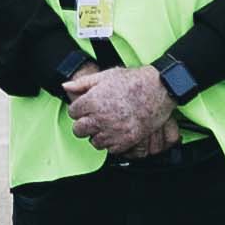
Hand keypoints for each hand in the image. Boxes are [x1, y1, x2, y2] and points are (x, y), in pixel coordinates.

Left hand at [60, 65, 179, 158]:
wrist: (158, 89)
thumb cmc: (133, 81)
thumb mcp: (106, 76)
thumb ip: (83, 83)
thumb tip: (66, 86)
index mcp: (92, 101)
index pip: (72, 113)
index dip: (78, 109)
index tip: (86, 107)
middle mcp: (100, 118)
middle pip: (78, 130)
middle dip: (83, 124)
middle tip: (92, 118)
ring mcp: (113, 131)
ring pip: (93, 141)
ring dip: (97, 134)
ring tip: (105, 125)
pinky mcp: (126, 140)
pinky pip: (110, 149)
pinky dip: (111, 142)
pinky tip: (115, 131)